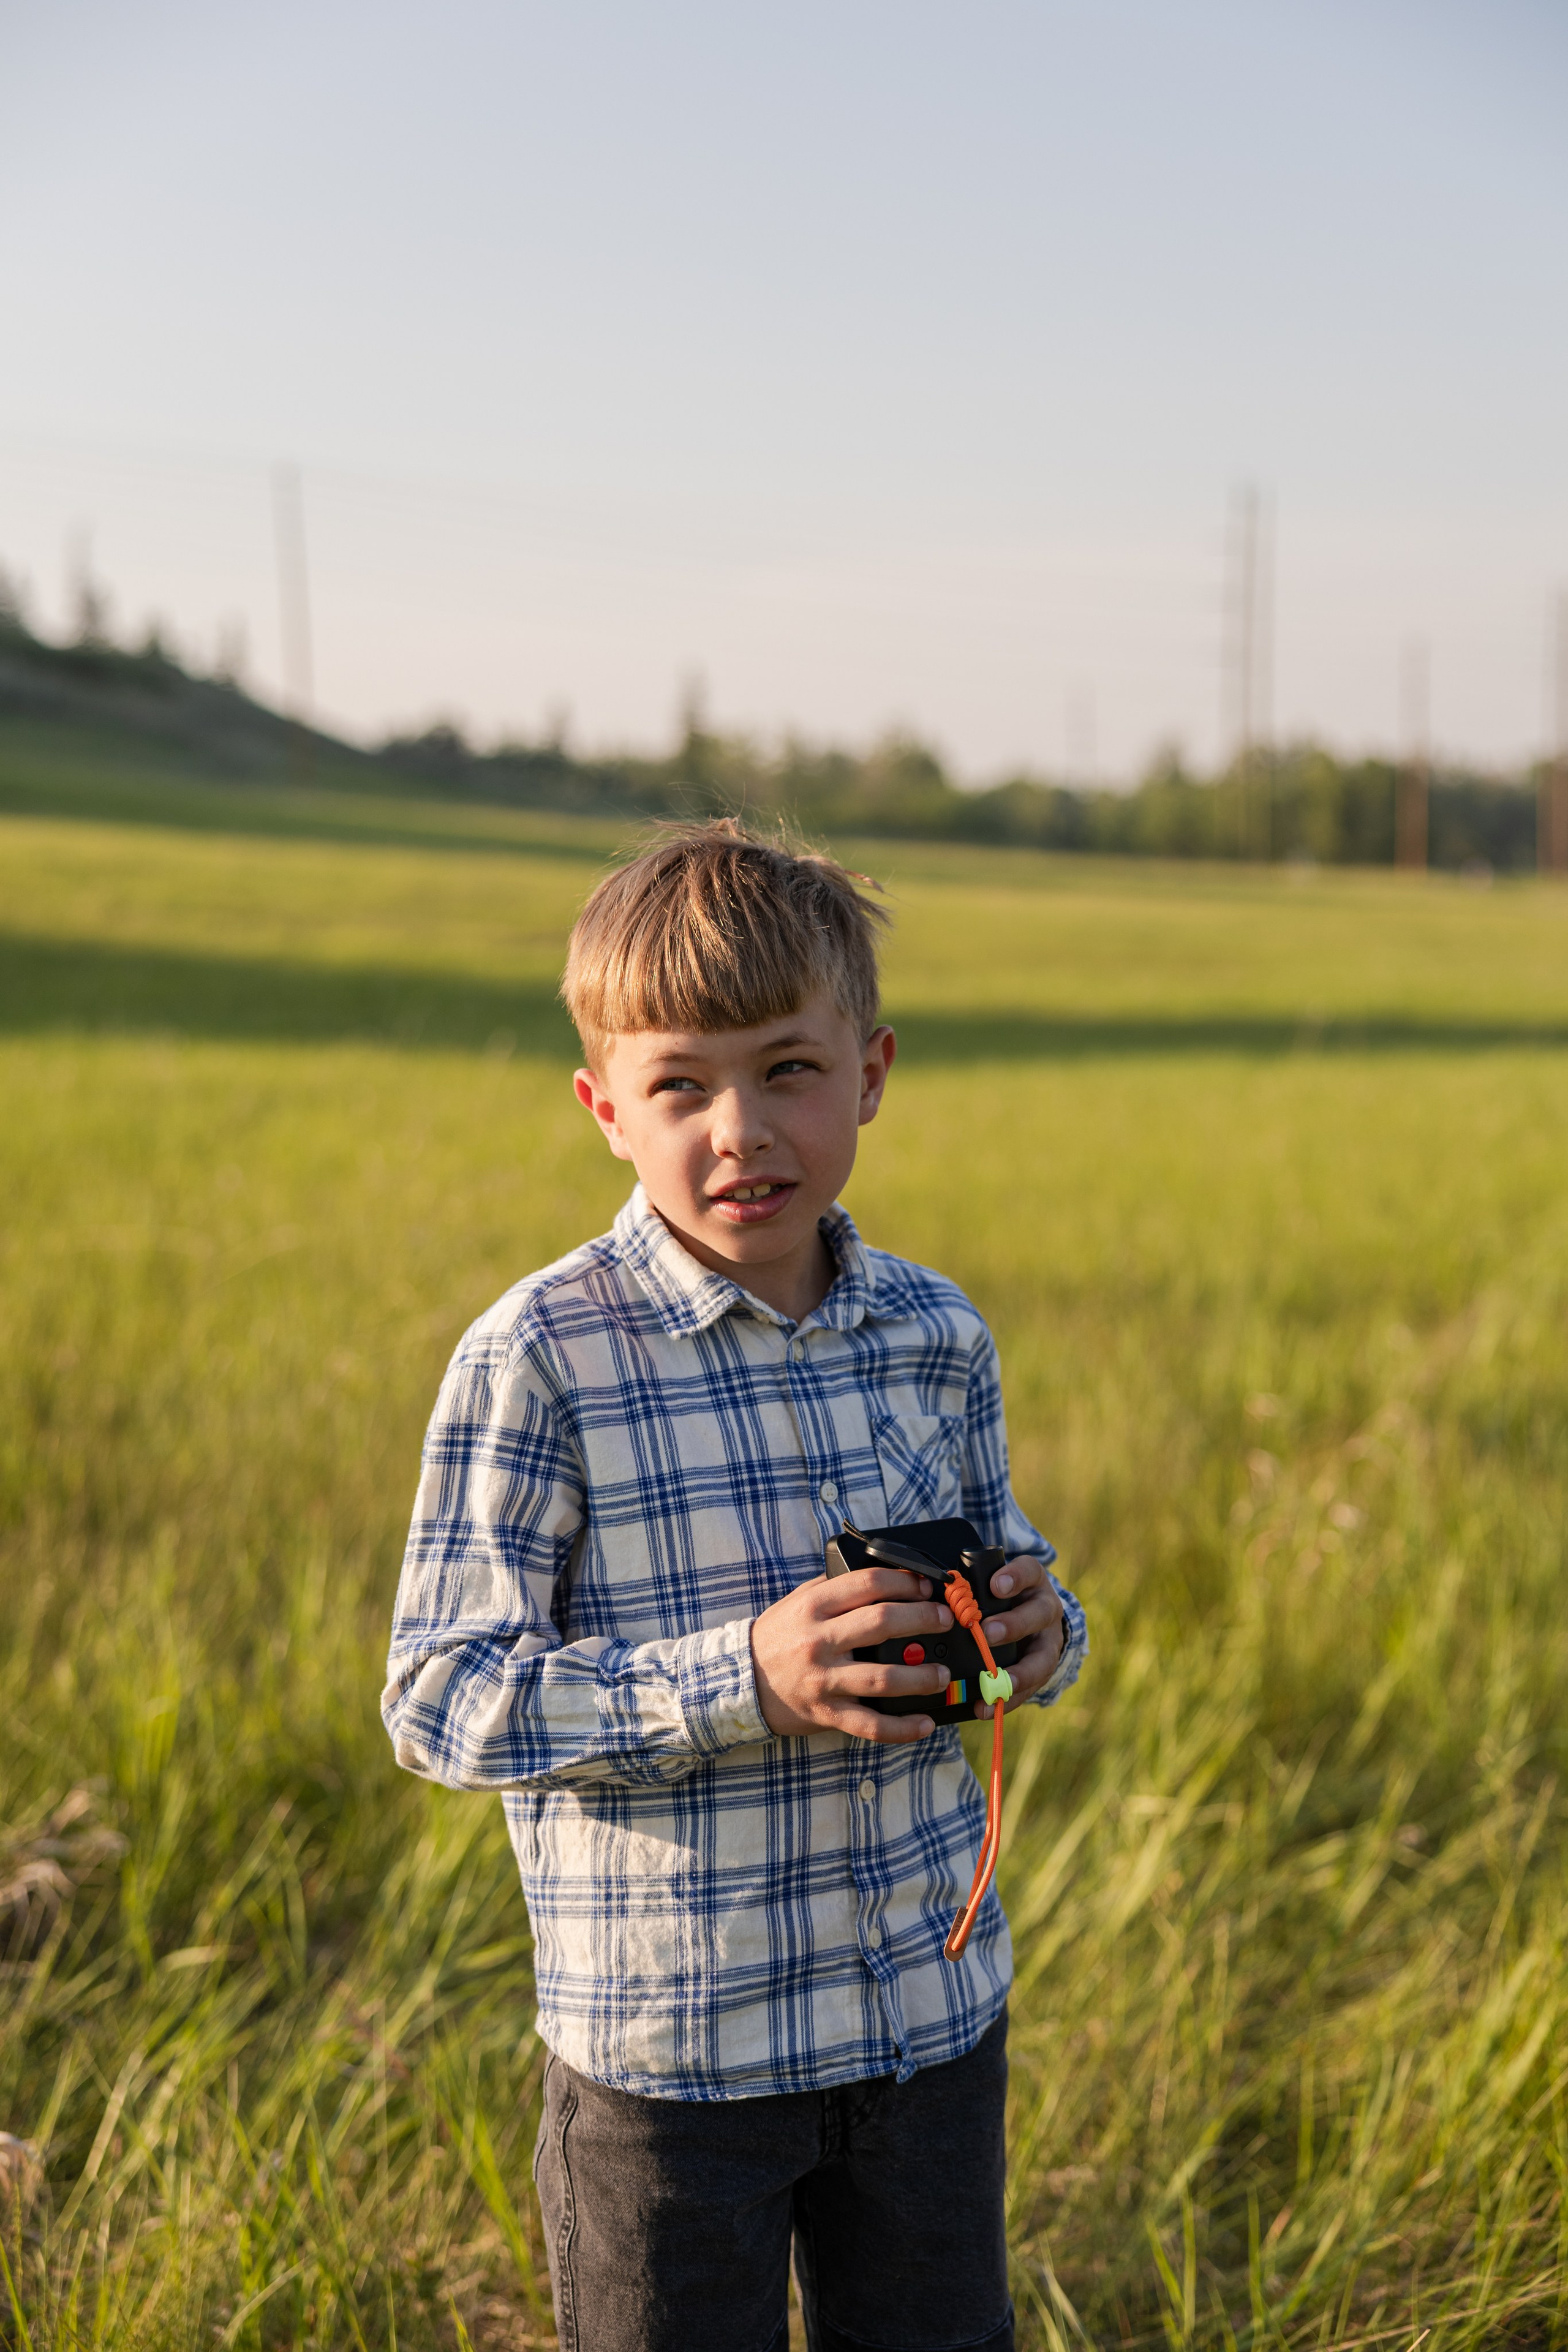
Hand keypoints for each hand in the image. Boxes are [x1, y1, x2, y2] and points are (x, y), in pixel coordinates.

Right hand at [751, 1568, 955, 1744]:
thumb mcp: (801, 1600)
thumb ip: (837, 1587)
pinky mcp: (827, 1713)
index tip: (929, 1586)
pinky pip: (870, 1725)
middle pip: (882, 1623)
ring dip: (922, 1676)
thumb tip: (890, 1574)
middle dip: (924, 1619)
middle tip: (946, 1620)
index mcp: (814, 1606)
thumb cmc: (780, 1635)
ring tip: (944, 1673)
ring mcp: (823, 1680)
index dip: (906, 1582)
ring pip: (883, 1678)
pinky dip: (902, 1728)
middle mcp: (819, 1640)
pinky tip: (925, 1724)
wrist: (741, 1680)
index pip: (868, 1584)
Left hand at [972, 1555, 1066, 1716]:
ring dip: (1018, 1672)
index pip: (1029, 1571)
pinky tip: (988, 1707)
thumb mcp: (991, 1582)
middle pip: (1039, 1613)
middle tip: (987, 1632)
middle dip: (1013, 1625)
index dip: (1014, 1577)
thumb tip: (934, 1593)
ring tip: (995, 1683)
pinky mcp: (1043, 1668)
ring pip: (1043, 1657)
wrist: (1030, 1613)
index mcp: (1032, 1581)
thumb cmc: (1000, 1596)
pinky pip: (1030, 1688)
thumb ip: (972, 1586)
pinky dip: (1009, 1699)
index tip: (995, 1585)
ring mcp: (1049, 1640)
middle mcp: (1046, 1608)